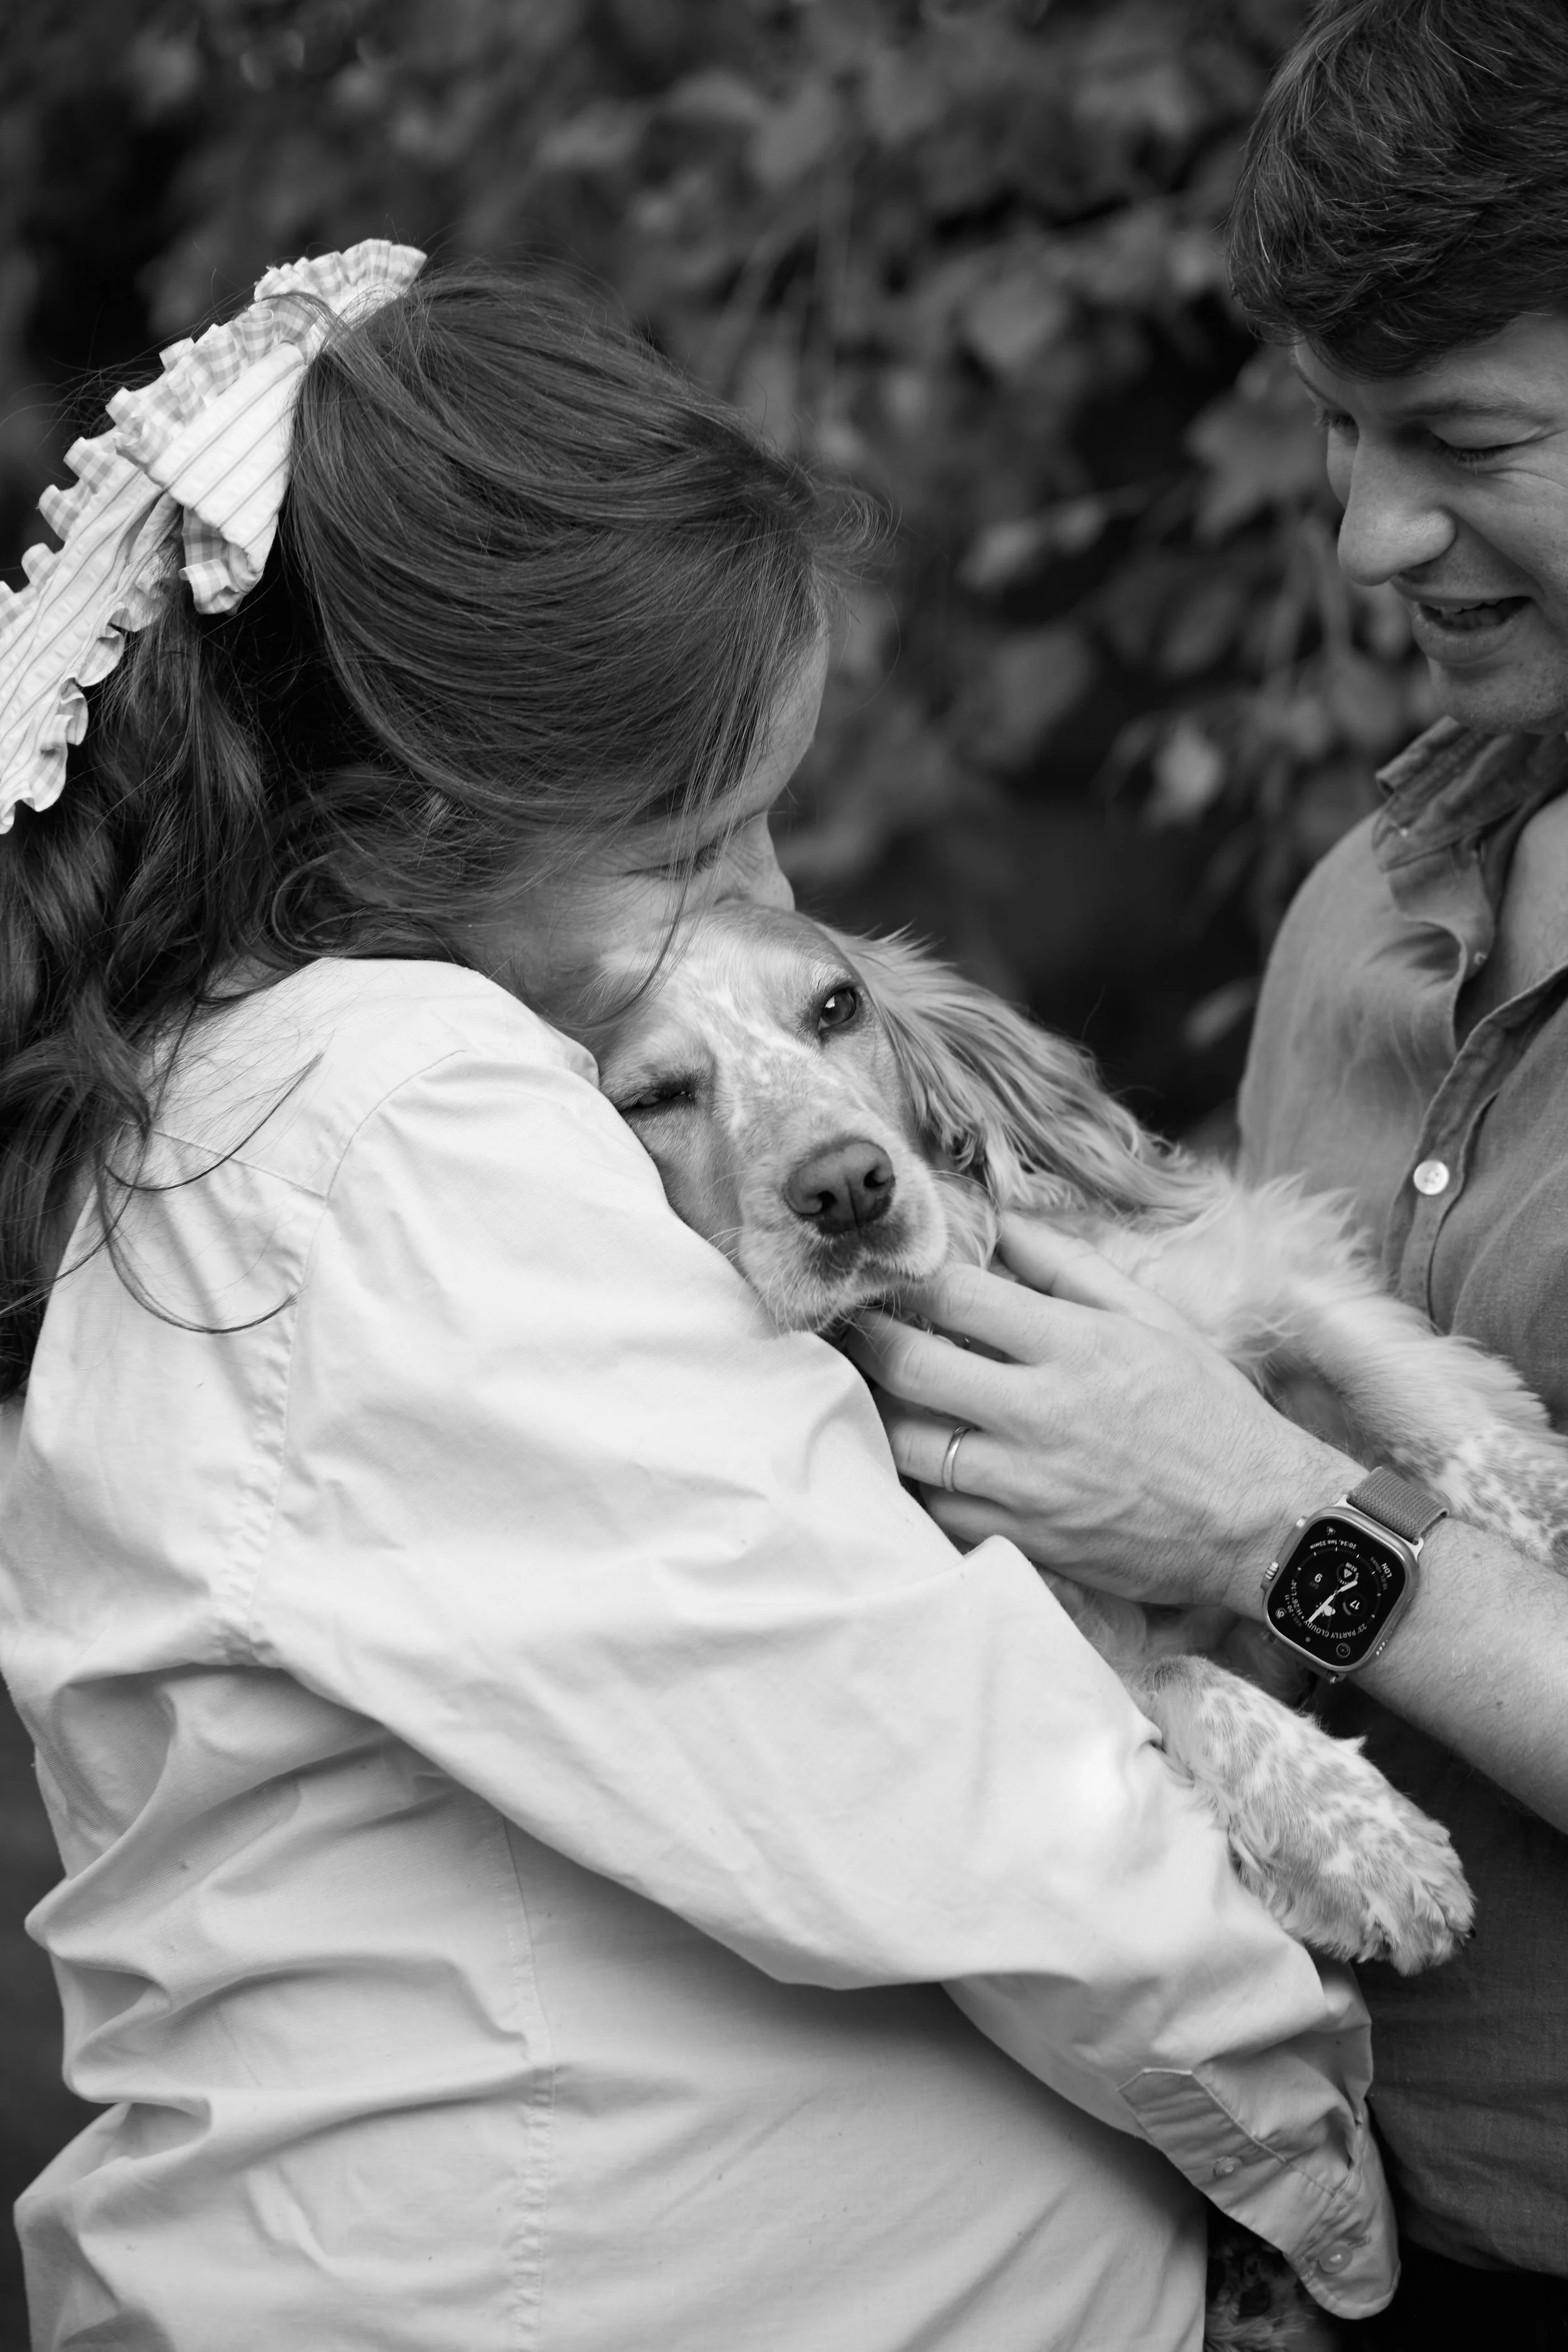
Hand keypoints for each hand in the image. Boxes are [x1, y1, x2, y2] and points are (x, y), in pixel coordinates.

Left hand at [844, 1214, 1356, 1614]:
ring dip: (879, 1412)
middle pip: (913, 1366)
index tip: (887, 1271)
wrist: (1260, 1522)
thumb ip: (1073, 1268)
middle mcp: (1043, 1411)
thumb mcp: (1155, 1322)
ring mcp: (1028, 1482)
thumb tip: (1007, 1223)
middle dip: (869, 1338)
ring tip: (872, 1390)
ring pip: (909, 1444)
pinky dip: (914, 1484)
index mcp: (1077, 1345)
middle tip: (849, 1324)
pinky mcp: (1026, 1538)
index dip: (909, 1278)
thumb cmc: (1212, 1414)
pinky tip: (912, 1460)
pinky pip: (936, 1510)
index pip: (959, 1296)